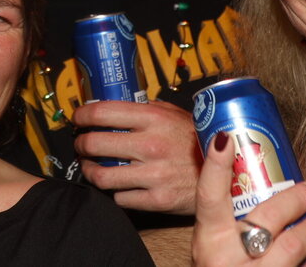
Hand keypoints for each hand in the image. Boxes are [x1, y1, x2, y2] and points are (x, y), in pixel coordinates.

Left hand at [74, 100, 200, 214]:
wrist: (228, 174)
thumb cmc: (199, 142)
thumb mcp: (177, 115)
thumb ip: (149, 109)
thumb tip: (120, 105)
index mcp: (154, 119)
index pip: (102, 112)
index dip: (82, 115)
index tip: (77, 118)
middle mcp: (151, 145)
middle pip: (95, 143)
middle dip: (81, 144)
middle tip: (81, 144)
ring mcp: (154, 174)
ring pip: (101, 175)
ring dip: (90, 170)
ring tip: (90, 167)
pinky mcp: (157, 200)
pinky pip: (120, 197)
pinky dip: (115, 192)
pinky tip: (117, 185)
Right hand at [193, 132, 305, 266]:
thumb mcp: (212, 252)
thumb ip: (224, 227)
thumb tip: (239, 174)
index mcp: (207, 243)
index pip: (208, 198)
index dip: (216, 166)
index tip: (226, 138)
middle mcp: (225, 261)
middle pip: (266, 218)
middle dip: (296, 198)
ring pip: (291, 247)